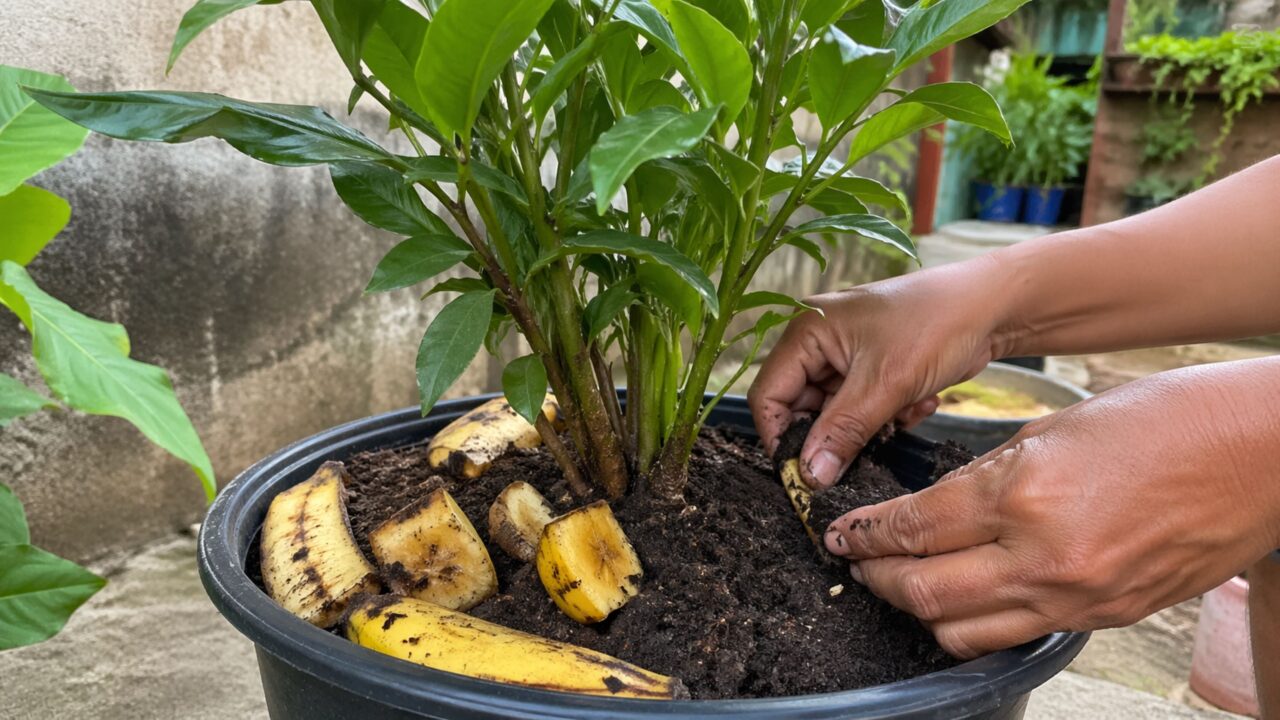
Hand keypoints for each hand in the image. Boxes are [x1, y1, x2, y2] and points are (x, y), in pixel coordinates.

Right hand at [749, 257, 1012, 487]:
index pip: (769, 396)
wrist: (993, 306)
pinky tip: (917, 402)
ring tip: (901, 413)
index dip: (782, 438)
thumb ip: (842, 433)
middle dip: (836, 433)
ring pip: (835, 414)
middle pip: (801, 408)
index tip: (805, 474)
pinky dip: (886, 416)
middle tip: (868, 445)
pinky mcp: (872, 368)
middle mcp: (818, 341)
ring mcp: (845, 355)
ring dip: (868, 426)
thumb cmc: (937, 323)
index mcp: (806, 332)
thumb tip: (808, 476)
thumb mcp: (886, 384)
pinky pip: (862, 409)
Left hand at [823, 360, 1279, 658]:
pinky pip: (1016, 633)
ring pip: (961, 630)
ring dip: (919, 609)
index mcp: (1023, 495)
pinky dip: (977, 621)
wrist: (1257, 455)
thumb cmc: (1163, 421)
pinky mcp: (1103, 618)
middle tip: (857, 559)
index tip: (841, 532)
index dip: (866, 533)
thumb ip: (986, 478)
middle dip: (875, 576)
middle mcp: (1044, 557)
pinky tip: (967, 595)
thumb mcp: (1051, 432)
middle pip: (923, 592)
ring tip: (903, 582)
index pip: (914, 529)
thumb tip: (935, 511)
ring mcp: (1076, 597)